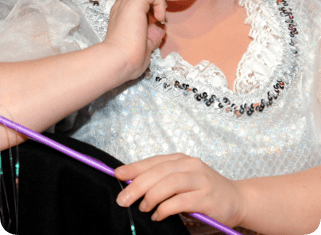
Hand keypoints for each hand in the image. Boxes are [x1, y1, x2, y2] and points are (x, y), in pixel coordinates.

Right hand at [103, 0, 166, 81]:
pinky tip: (159, 18)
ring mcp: (126, 1)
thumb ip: (151, 33)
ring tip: (156, 11)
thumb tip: (161, 27)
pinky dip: (159, 2)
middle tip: (155, 9)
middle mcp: (122, 3)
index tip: (151, 7)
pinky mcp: (134, 4)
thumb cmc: (127, 59)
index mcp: (122, 11)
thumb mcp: (143, 43)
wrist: (118, 61)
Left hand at [114, 154, 244, 227]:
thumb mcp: (183, 181)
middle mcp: (190, 165)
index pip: (154, 161)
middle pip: (158, 171)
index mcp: (182, 159)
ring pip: (168, 183)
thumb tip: (133, 187)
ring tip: (143, 208)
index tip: (117, 174)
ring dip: (151, 196)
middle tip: (123, 198)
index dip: (134, 167)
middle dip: (137, 184)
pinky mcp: (207, 197)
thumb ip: (163, 182)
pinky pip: (180, 201)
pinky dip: (165, 209)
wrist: (237, 199)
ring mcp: (200, 180)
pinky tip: (158, 215)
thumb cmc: (205, 192)